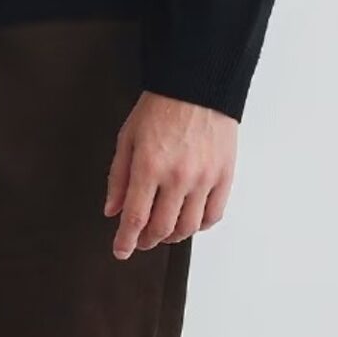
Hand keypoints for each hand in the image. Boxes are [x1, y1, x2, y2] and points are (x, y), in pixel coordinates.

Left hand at [104, 92, 236, 258]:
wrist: (198, 85)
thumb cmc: (161, 107)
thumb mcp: (128, 138)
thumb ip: (119, 177)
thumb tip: (112, 210)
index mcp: (149, 166)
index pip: (135, 218)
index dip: (126, 241)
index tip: (121, 251)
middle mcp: (178, 177)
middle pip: (162, 228)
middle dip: (147, 241)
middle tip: (140, 240)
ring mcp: (205, 178)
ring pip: (188, 227)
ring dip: (172, 236)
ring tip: (163, 231)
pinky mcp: (224, 176)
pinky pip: (213, 215)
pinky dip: (200, 225)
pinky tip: (189, 220)